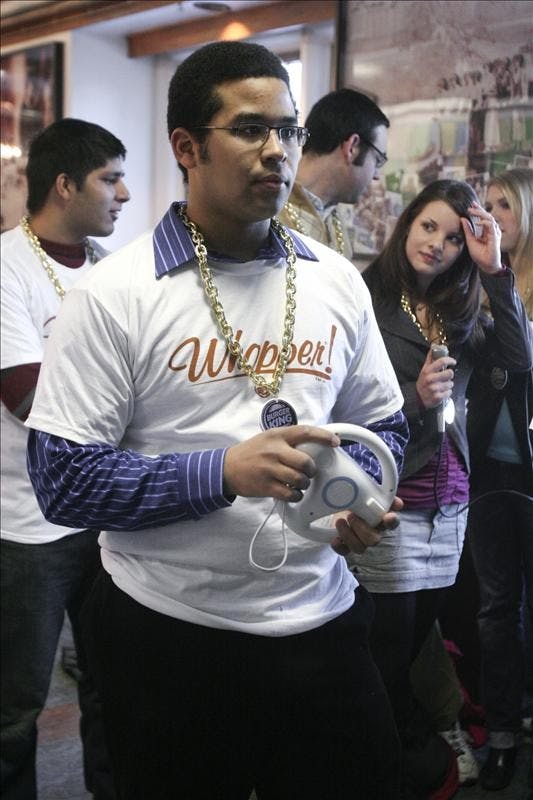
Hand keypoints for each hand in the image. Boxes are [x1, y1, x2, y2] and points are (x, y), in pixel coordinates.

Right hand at [223, 425, 339, 500]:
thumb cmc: (252, 452)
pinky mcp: (266, 486)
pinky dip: (296, 495)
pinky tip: (292, 493)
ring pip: (300, 480)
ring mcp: (269, 469)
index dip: (324, 436)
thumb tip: (314, 446)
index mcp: (277, 435)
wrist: (227, 468)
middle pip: (305, 462)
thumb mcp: (268, 438)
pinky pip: (290, 494)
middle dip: (312, 469)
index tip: (336, 441)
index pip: (305, 432)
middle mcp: (274, 451)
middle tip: (309, 472)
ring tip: (300, 483)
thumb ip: (288, 440)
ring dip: (304, 484)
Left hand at [330, 496, 403, 554]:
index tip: (388, 517)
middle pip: (374, 540)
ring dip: (348, 536)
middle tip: (351, 516)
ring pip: (359, 548)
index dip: (391, 521)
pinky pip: (344, 551)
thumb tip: (397, 503)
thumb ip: (382, 495)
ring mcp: (359, 541)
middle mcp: (372, 533)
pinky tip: (335, 539)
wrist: (340, 503)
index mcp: (381, 519)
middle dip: (362, 530)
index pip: (392, 522)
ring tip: (339, 522)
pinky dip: (339, 546)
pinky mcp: (346, 545)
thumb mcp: (368, 493)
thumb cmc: (357, 499)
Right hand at [416, 347, 455, 409]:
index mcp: (427, 371)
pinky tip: (441, 392)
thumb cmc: (423, 382)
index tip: (453, 362)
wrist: (417, 397)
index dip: (450, 360)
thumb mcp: (424, 369)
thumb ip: (430, 358)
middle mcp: (430, 379)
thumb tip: (434, 346)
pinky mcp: (437, 397)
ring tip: (441, 386)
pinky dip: (447, 393)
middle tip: (445, 377)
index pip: (442, 361)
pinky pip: (449, 392)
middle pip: (450, 373)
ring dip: (448, 385)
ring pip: (450, 383)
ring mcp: (434, 389)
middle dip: (449, 375)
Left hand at [461, 203, 502, 274]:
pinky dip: (485, 223)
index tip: (471, 205)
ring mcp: (495, 233)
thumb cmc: (480, 254)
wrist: (485, 265)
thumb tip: (462, 219)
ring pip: (490, 218)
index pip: (483, 217)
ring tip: (472, 211)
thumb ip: (467, 230)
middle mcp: (492, 230)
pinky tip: (478, 222)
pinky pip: (491, 226)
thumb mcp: (470, 240)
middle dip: (479, 209)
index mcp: (486, 230)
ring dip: (481, 214)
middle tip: (470, 206)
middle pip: (487, 215)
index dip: (478, 210)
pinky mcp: (495, 237)